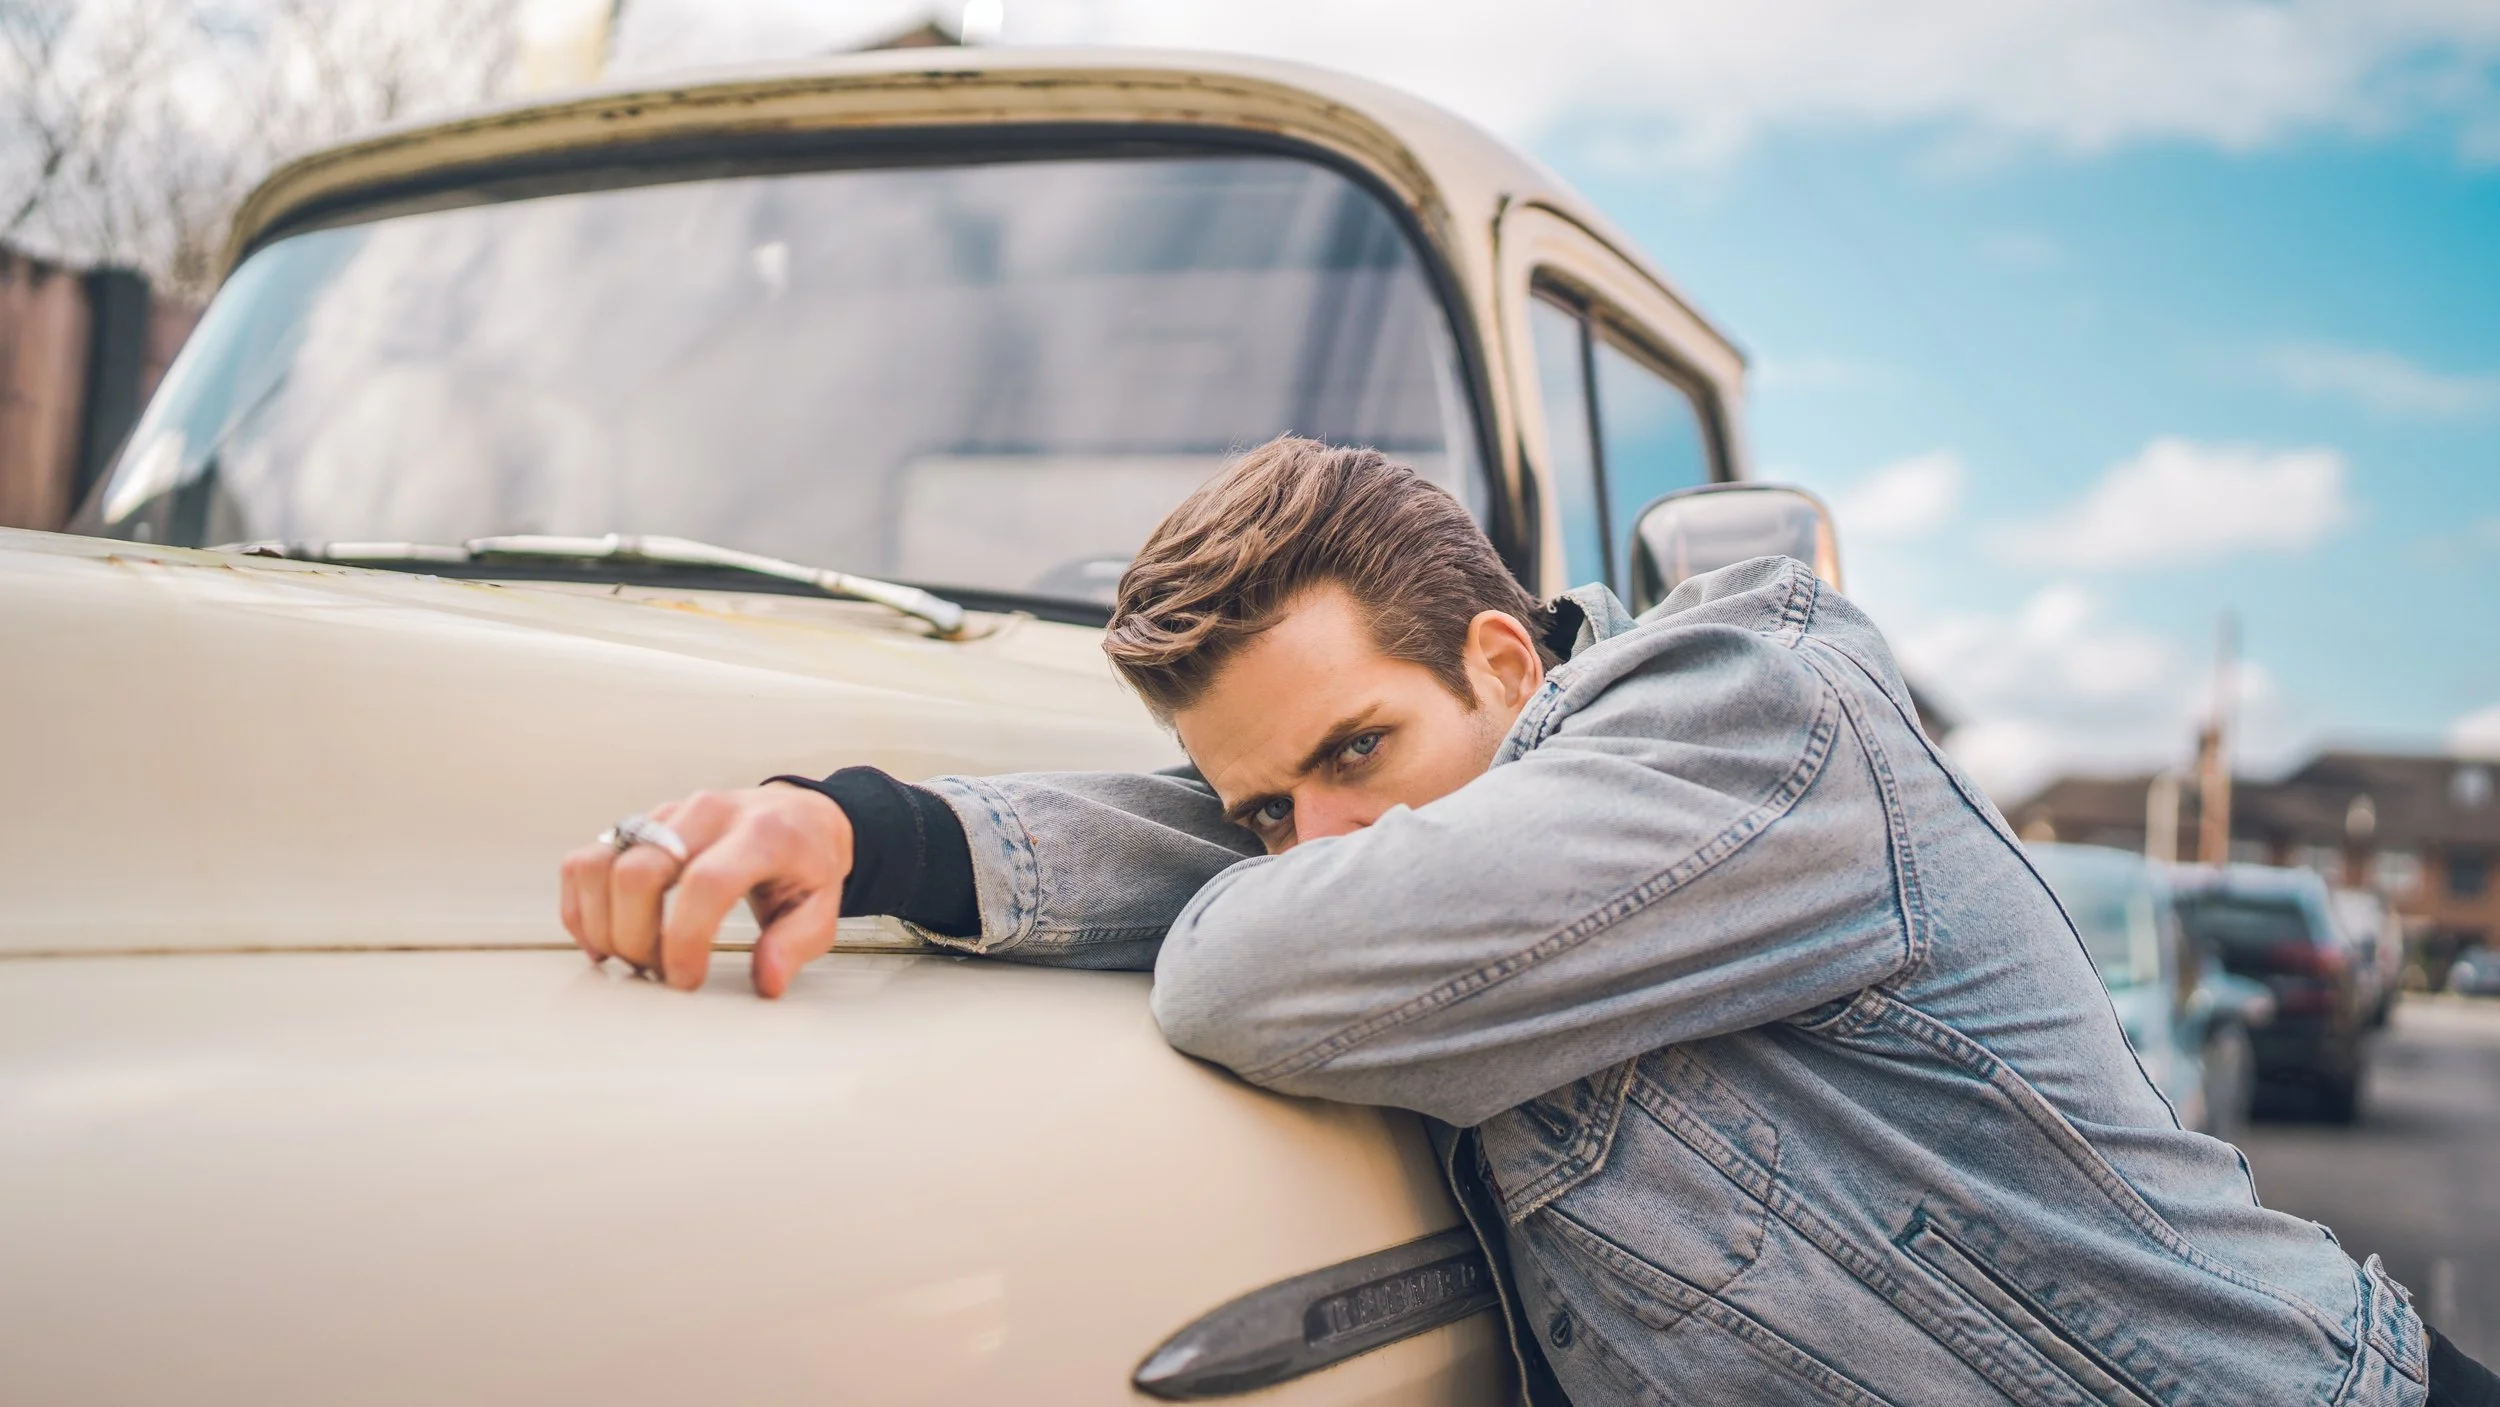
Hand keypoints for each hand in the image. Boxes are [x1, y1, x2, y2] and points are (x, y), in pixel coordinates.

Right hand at [559, 785, 852, 996]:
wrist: (796, 814)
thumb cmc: (807, 863)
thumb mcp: (821, 906)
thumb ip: (796, 944)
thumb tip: (766, 981)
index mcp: (762, 834)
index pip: (706, 882)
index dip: (685, 940)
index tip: (685, 981)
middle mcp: (707, 814)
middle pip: (638, 872)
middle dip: (636, 938)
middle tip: (659, 973)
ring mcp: (666, 815)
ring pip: (601, 865)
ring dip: (603, 926)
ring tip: (632, 958)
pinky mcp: (637, 827)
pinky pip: (583, 862)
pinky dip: (582, 908)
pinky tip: (604, 939)